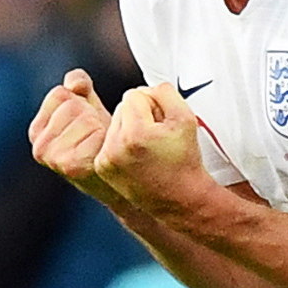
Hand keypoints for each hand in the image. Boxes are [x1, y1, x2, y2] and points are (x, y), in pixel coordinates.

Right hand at [28, 69, 117, 202]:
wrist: (120, 182)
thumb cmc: (101, 144)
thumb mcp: (87, 109)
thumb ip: (78, 87)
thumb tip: (75, 83)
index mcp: (37, 130)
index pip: (60, 93)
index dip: (81, 102)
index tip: (87, 122)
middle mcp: (40, 146)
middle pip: (72, 105)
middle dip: (91, 115)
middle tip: (98, 136)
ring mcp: (54, 158)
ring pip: (84, 117)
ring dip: (100, 126)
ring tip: (102, 144)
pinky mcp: (72, 165)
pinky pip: (96, 132)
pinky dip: (107, 138)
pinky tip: (106, 152)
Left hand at [95, 83, 210, 217]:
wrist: (180, 198)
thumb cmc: (184, 159)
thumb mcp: (185, 117)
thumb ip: (164, 92)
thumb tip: (145, 90)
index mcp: (135, 133)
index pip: (134, 94)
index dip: (153, 105)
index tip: (162, 125)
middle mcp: (116, 146)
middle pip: (122, 107)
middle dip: (140, 116)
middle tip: (156, 136)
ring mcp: (106, 159)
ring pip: (115, 122)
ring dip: (129, 128)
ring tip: (147, 147)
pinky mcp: (102, 167)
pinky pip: (108, 139)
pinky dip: (120, 143)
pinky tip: (137, 156)